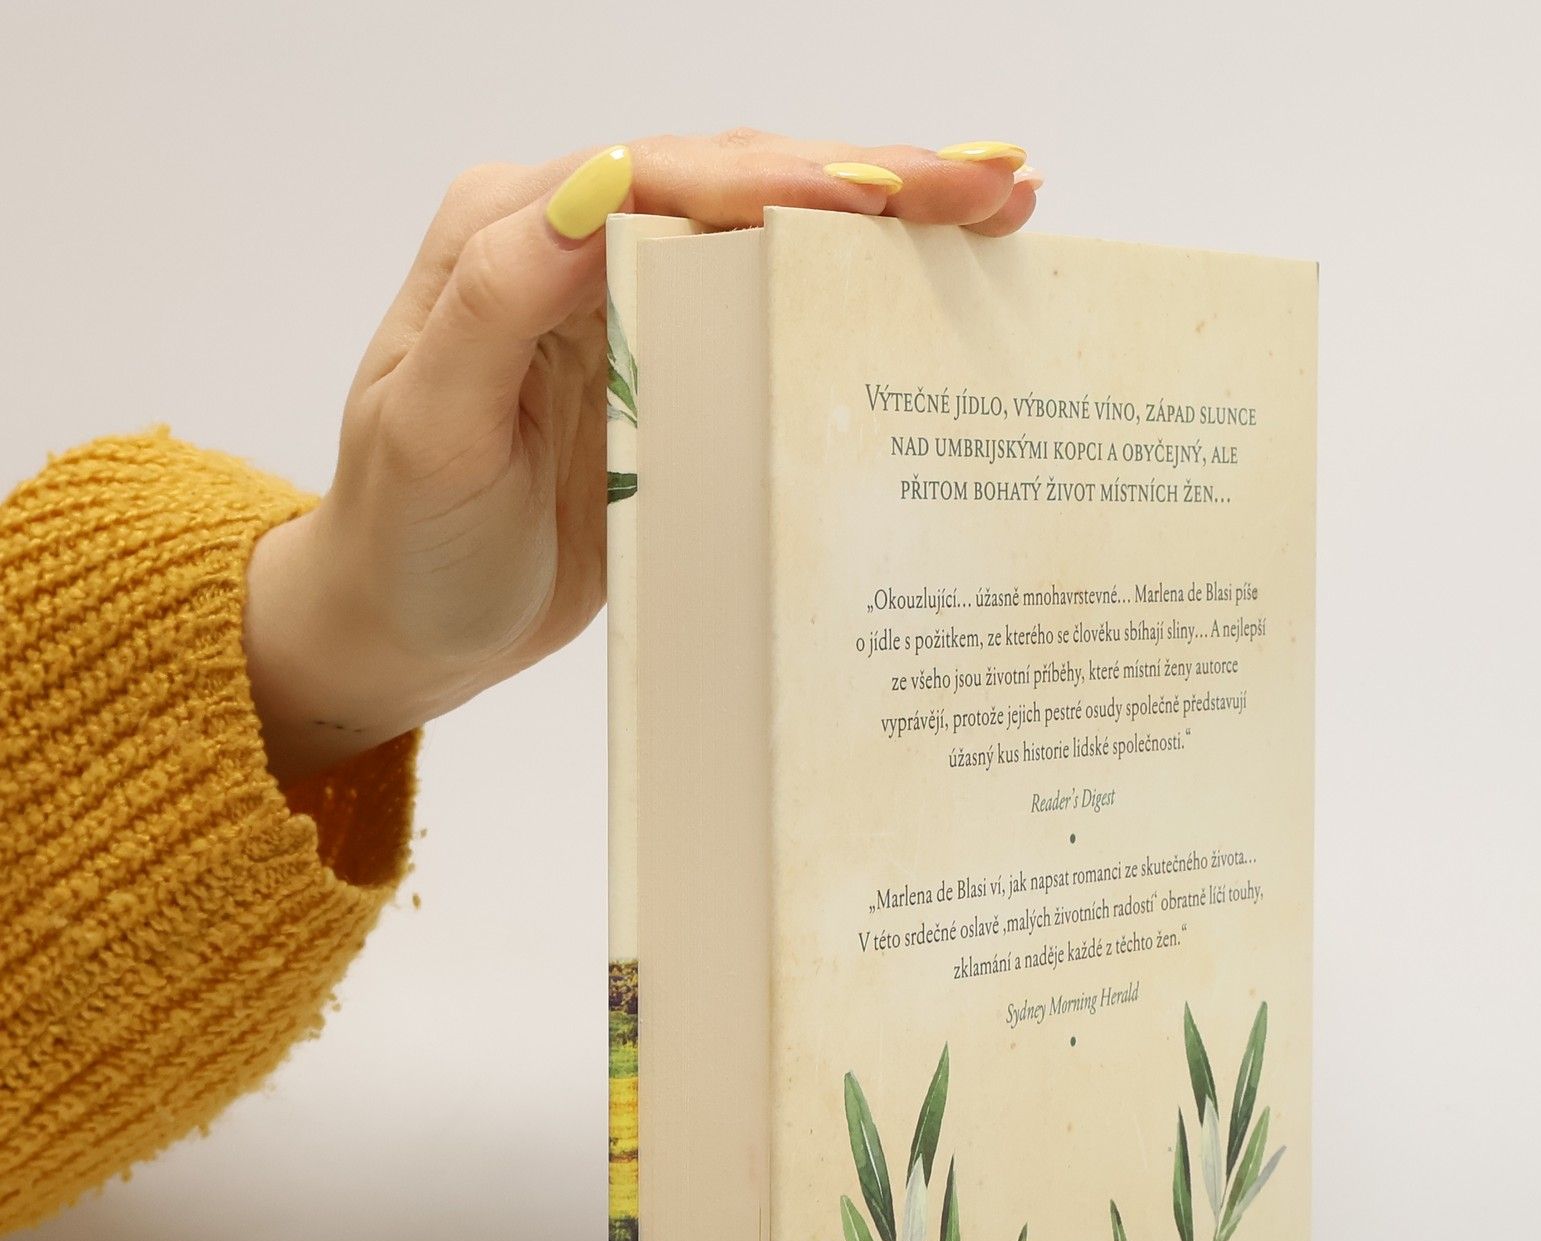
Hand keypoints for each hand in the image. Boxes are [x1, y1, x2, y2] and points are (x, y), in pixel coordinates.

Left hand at [244, 132, 1039, 780]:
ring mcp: (627, 300)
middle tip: (995, 182)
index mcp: (512, 234)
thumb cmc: (408, 541)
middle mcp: (574, 241)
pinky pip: (766, 302)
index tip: (897, 194)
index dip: (791, 178)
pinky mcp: (665, 362)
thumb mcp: (431, 429)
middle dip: (872, 174)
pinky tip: (928, 275)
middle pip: (737, 178)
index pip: (669, 175)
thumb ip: (499, 302)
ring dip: (883, 211)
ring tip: (997, 205)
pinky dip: (850, 281)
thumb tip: (596, 184)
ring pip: (767, 228)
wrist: (402, 623)